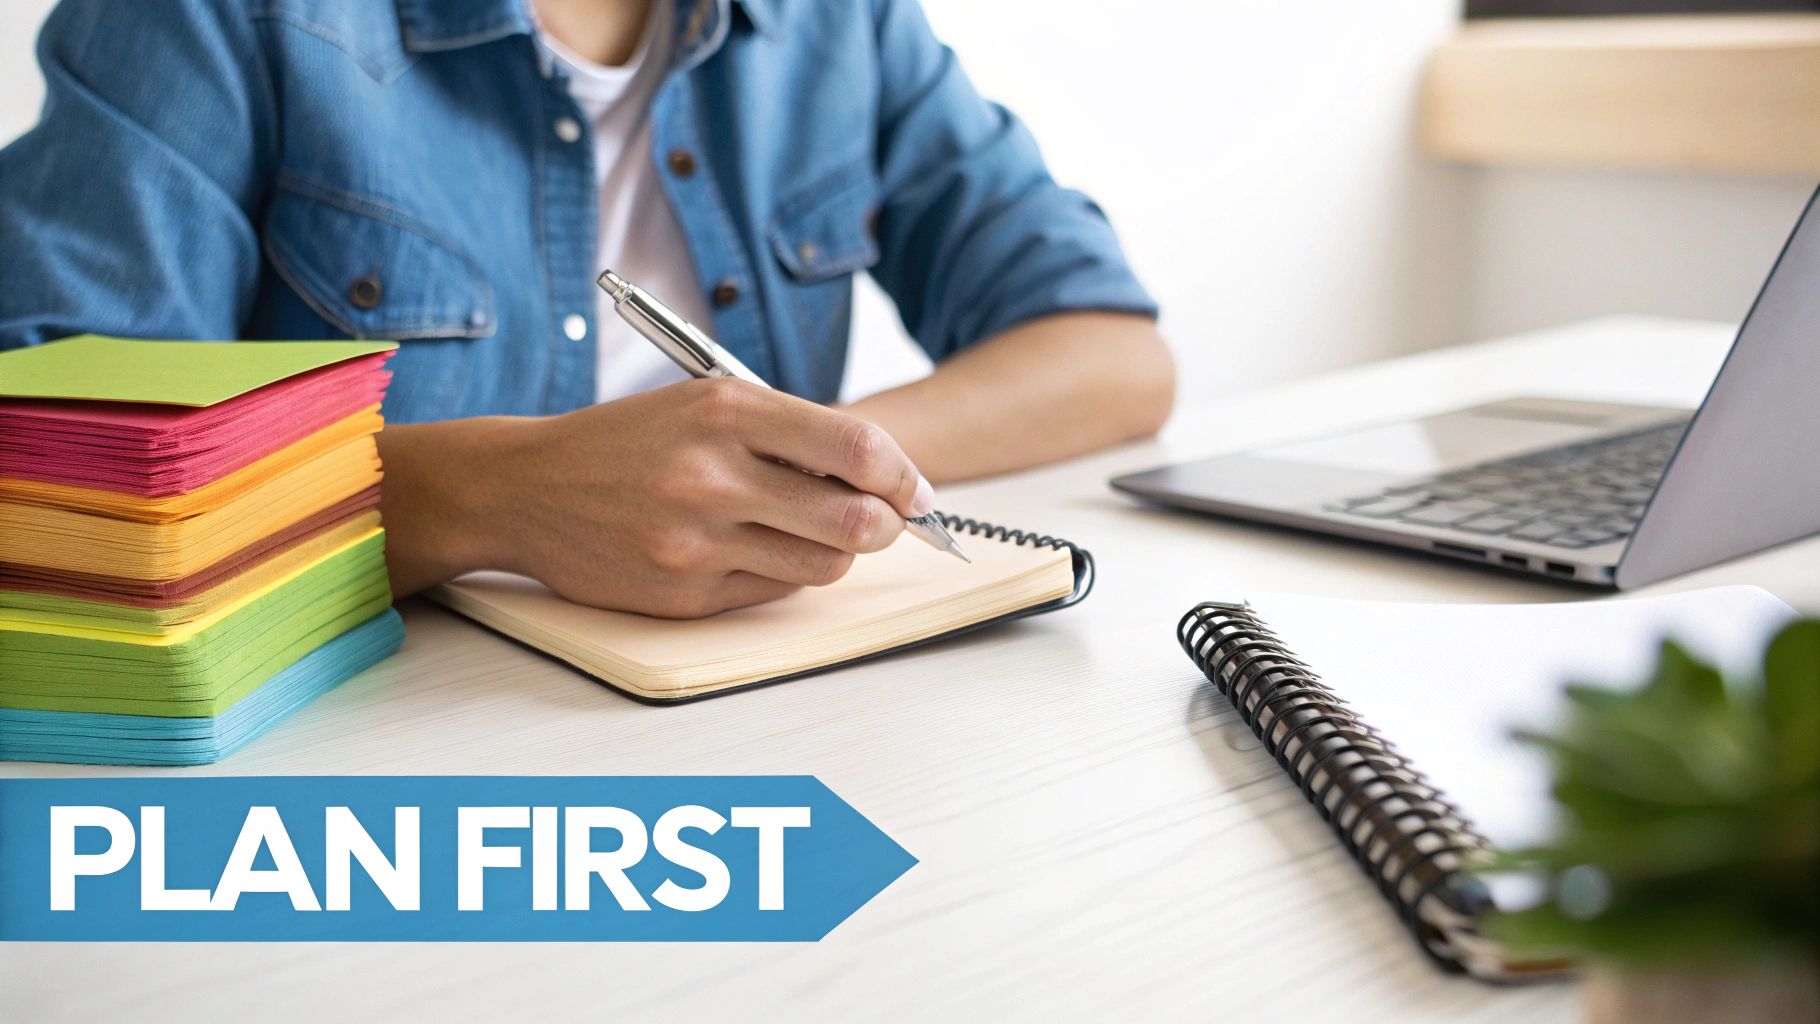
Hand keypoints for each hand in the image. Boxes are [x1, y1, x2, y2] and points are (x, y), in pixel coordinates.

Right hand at [383, 378, 934, 617]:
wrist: (526, 489)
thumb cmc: (627, 442)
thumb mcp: (705, 404)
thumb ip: (790, 432)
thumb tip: (882, 477)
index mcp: (726, 411)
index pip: (856, 449)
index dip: (904, 476)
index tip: (916, 491)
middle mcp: (713, 476)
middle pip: (856, 520)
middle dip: (887, 524)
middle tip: (883, 520)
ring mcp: (697, 541)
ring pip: (824, 565)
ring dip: (836, 552)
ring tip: (808, 531)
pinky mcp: (684, 594)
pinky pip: (774, 592)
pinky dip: (782, 572)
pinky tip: (753, 548)